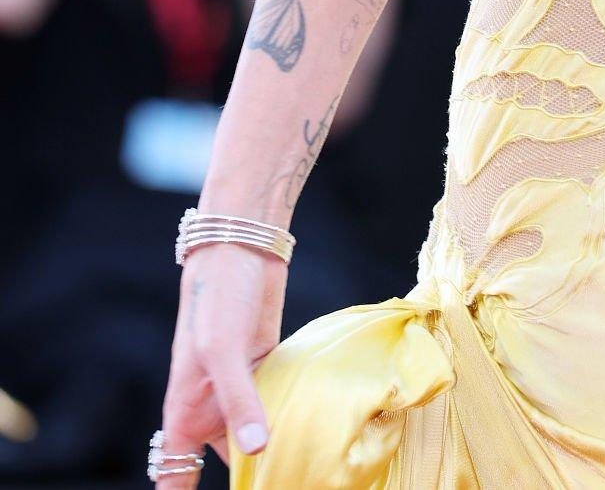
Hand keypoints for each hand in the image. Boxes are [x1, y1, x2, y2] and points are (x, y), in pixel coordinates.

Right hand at [157, 244, 286, 476]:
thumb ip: (238, 400)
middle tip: (286, 485)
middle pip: (226, 466)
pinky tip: (319, 437)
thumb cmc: (216, 297)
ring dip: (275, 454)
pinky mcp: (269, 371)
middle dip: (250, 481)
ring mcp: (242, 390)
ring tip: (306, 474)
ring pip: (257, 438)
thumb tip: (257, 449)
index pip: (174, 476)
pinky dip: (294, 422)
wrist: (243, 248)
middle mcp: (211, 408)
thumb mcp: (222, 350)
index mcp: (185, 412)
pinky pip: (279, 408)